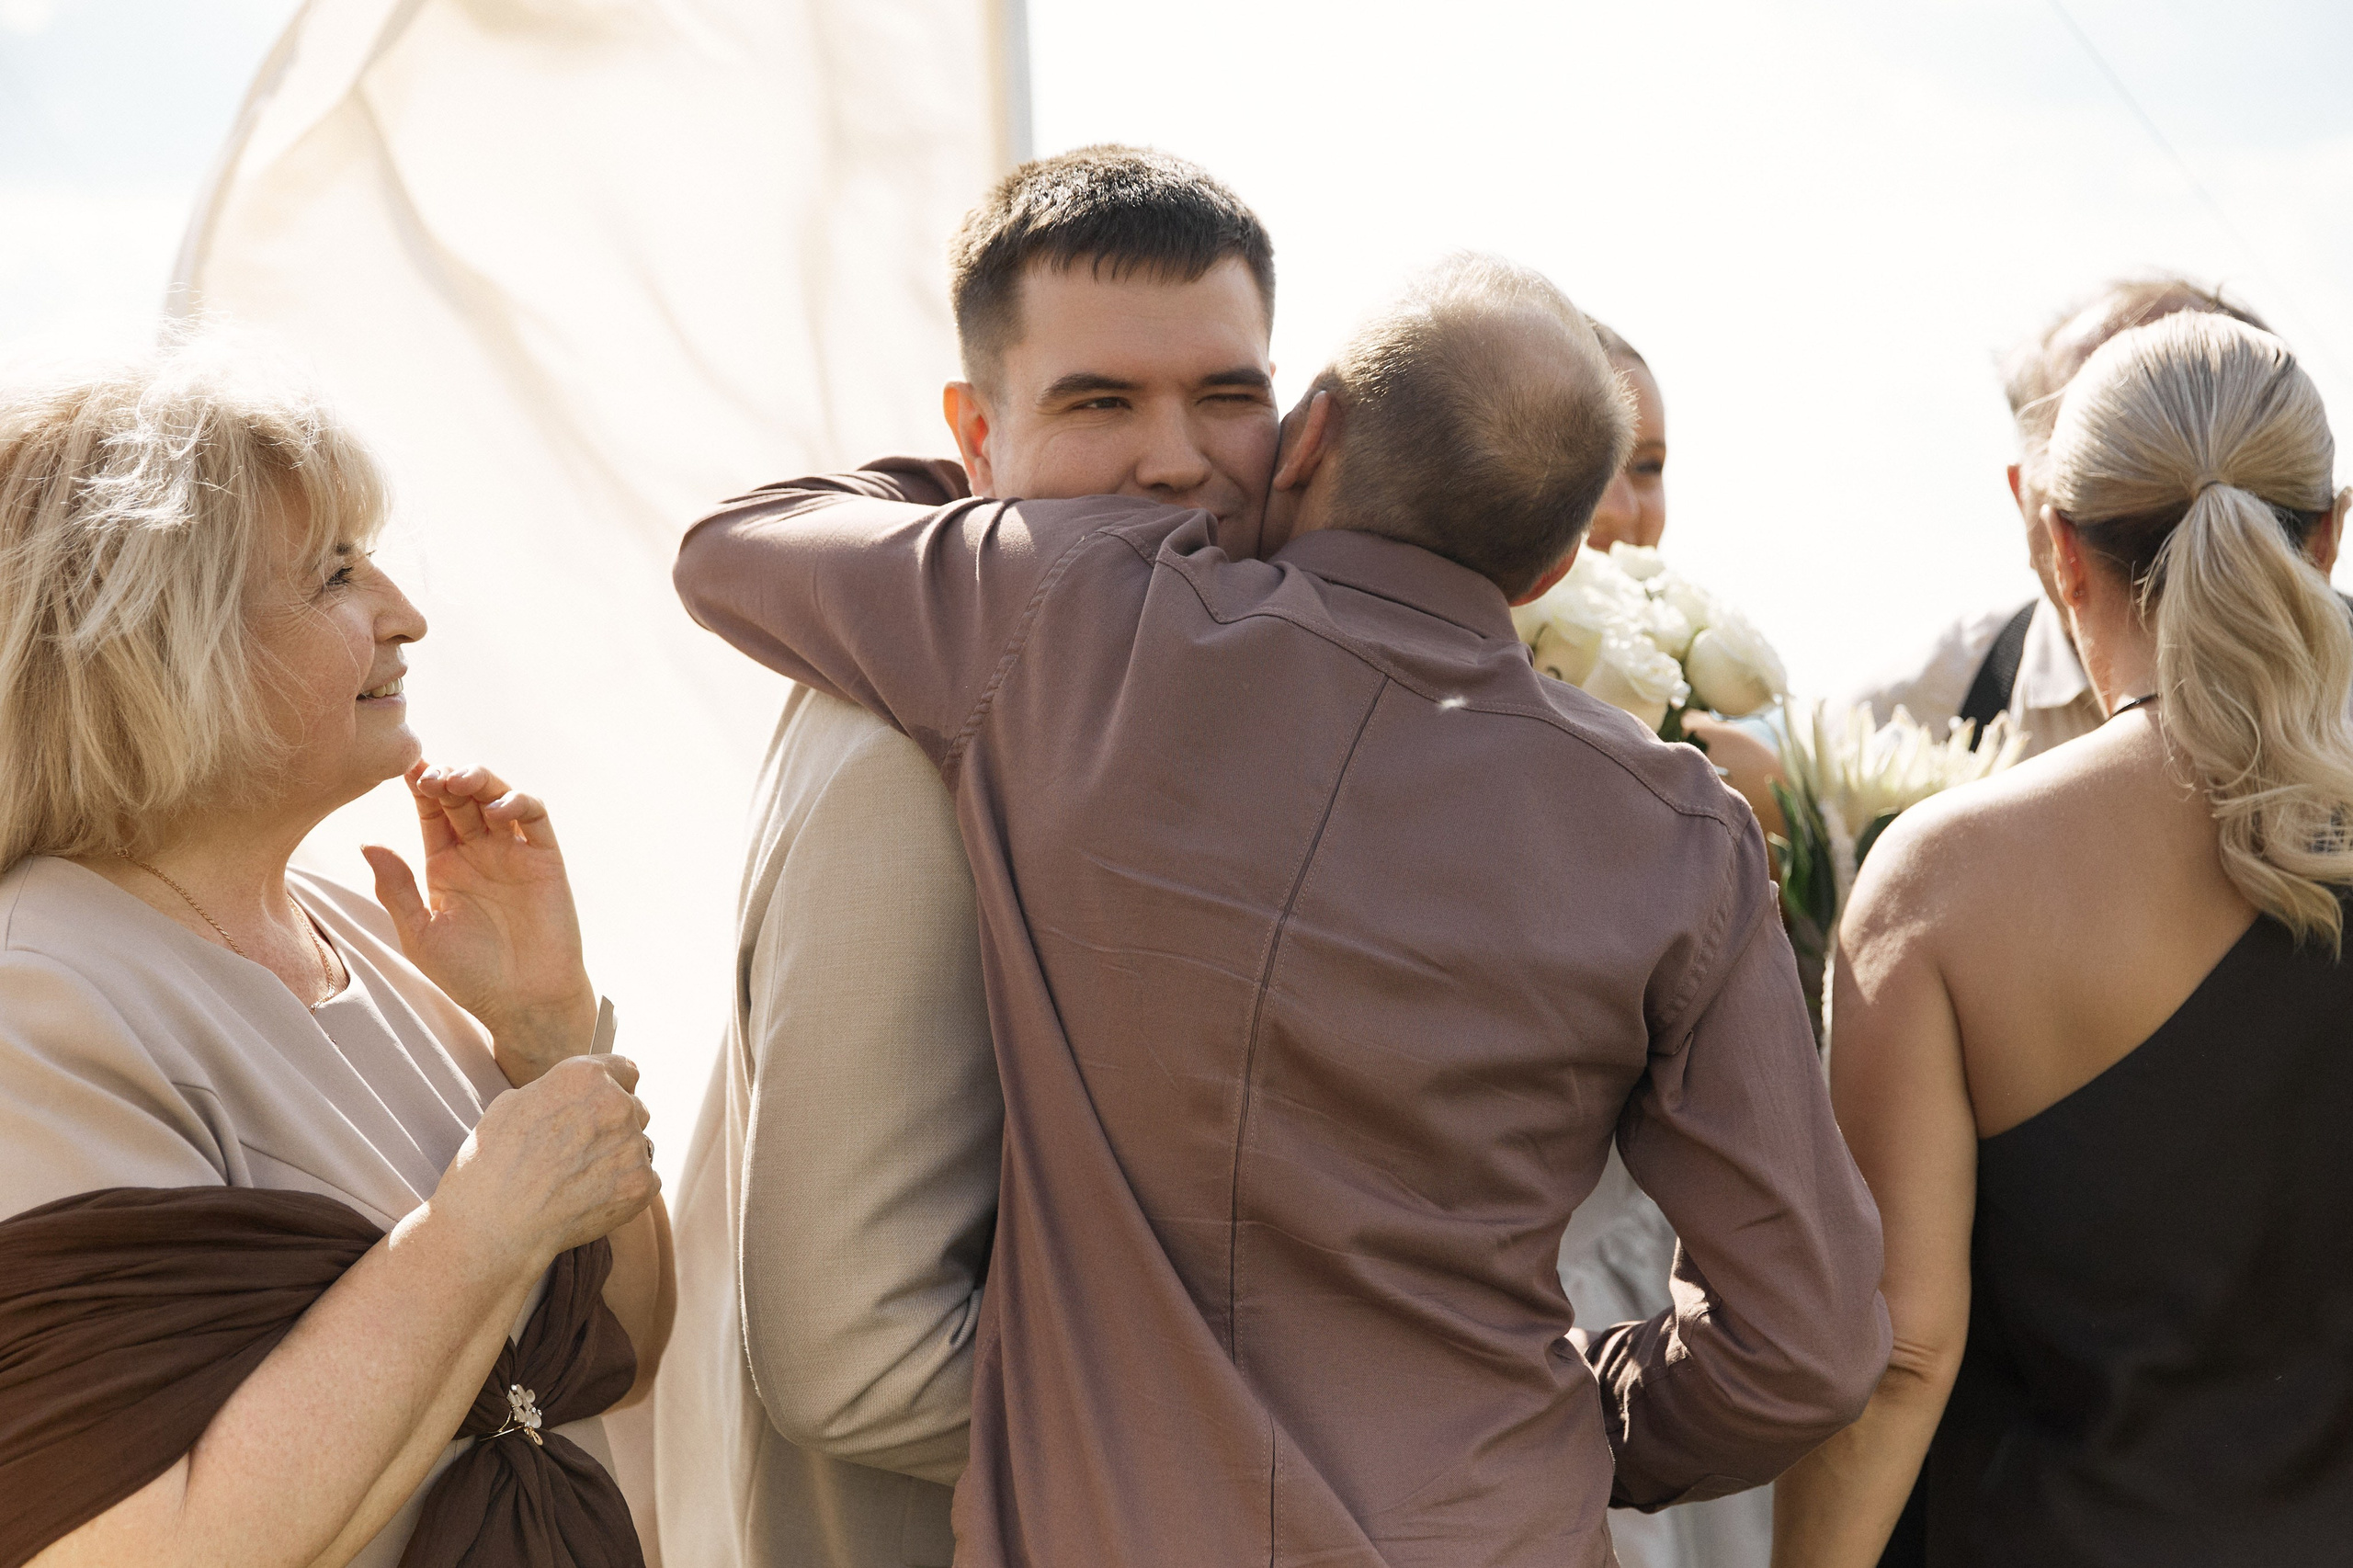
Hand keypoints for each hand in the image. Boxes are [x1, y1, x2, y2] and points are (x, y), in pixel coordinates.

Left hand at [363, 761, 596, 1083]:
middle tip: (428, 774)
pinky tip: (498, 811)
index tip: (405, 769)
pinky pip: (535, 816)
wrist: (522, 1002)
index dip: (420, 786)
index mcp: (445, 864)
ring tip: (459, 781)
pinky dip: (519, 801)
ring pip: (498, 796)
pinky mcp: (546, 858)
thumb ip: (395, 888)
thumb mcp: (420, 933)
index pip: (431, 811)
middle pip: (462, 796)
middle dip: (446, 777)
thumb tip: (367, 843)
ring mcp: (513, 851)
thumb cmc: (470, 975)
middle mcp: (479, 851)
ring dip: (480, 779)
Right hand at [432, 1054, 659, 1266]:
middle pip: (636, 1108)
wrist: (493, 1223)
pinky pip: (646, 1179)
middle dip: (615, 1126)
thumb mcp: (515, 1103)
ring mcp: (634, 1145)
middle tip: (580, 1153)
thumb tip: (578, 1095)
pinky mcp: (641, 1184)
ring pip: (640, 1146)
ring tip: (579, 1180)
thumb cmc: (492, 1162)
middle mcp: (618, 1104)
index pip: (626, 1070)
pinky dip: (624, 1190)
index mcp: (586, 1076)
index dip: (611, 1089)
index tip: (599, 1108)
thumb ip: (560, 1092)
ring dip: (620, 1158)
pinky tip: (589, 1200)